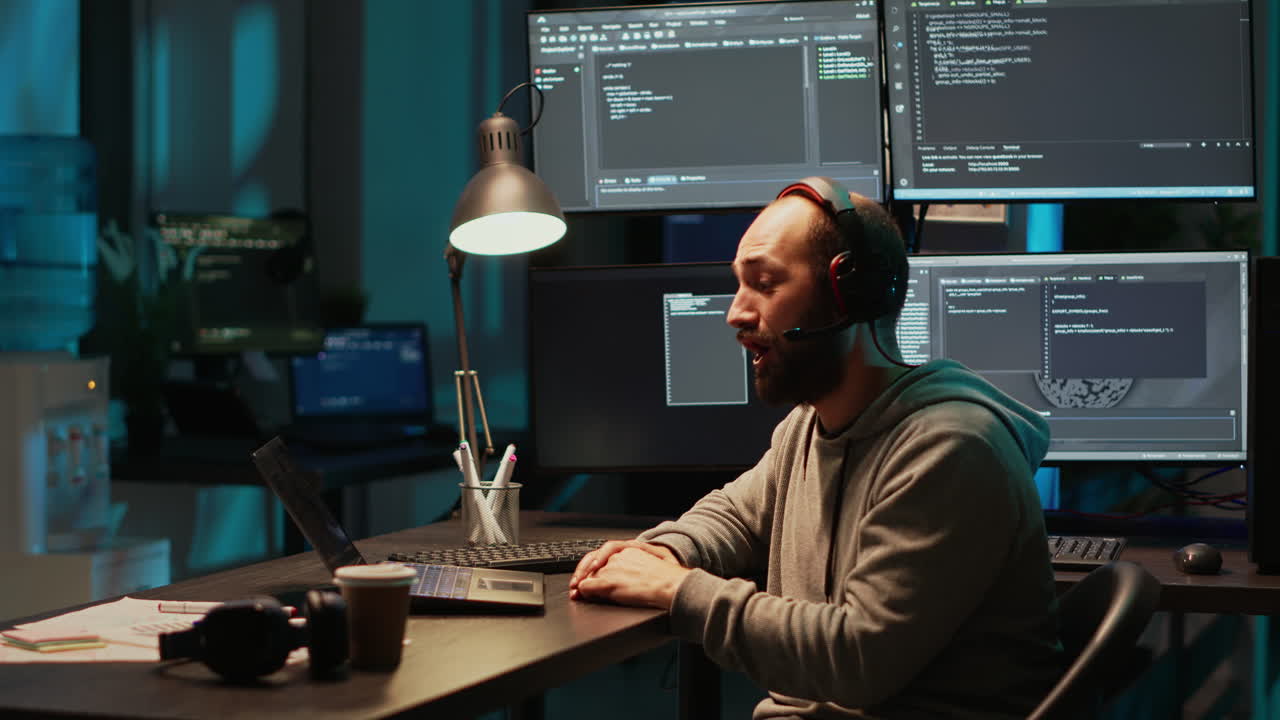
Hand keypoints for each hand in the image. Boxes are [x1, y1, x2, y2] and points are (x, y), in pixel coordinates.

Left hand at [572, 547, 690, 609]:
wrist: (671, 586)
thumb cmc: (668, 579)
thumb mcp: (652, 563)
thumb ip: (640, 564)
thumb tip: (637, 574)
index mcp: (628, 550)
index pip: (603, 555)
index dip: (592, 566)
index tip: (588, 574)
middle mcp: (617, 557)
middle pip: (593, 565)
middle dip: (582, 575)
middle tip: (576, 587)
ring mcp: (612, 570)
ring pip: (588, 576)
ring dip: (582, 586)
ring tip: (578, 594)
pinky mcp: (609, 583)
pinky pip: (588, 586)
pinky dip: (583, 592)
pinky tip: (582, 596)